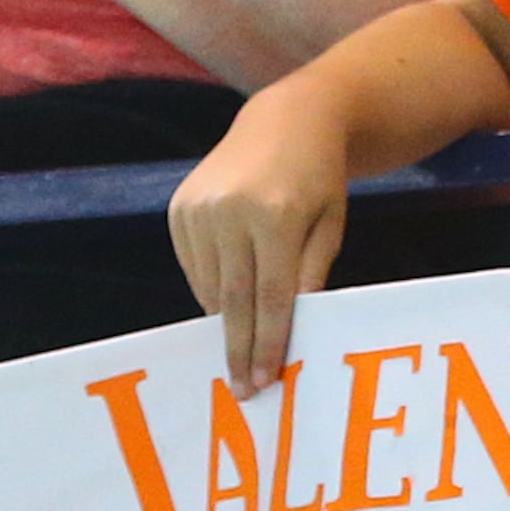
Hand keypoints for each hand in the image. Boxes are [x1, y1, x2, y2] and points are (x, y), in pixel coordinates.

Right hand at [171, 90, 351, 395]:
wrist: (287, 120)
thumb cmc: (318, 180)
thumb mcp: (330, 226)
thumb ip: (311, 275)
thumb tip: (290, 332)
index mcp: (277, 215)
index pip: (271, 296)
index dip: (267, 343)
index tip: (264, 381)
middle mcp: (230, 210)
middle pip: (234, 299)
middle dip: (238, 348)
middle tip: (243, 389)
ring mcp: (199, 207)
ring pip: (210, 287)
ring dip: (225, 322)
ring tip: (239, 351)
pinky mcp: (180, 208)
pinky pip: (193, 267)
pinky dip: (210, 290)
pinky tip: (228, 302)